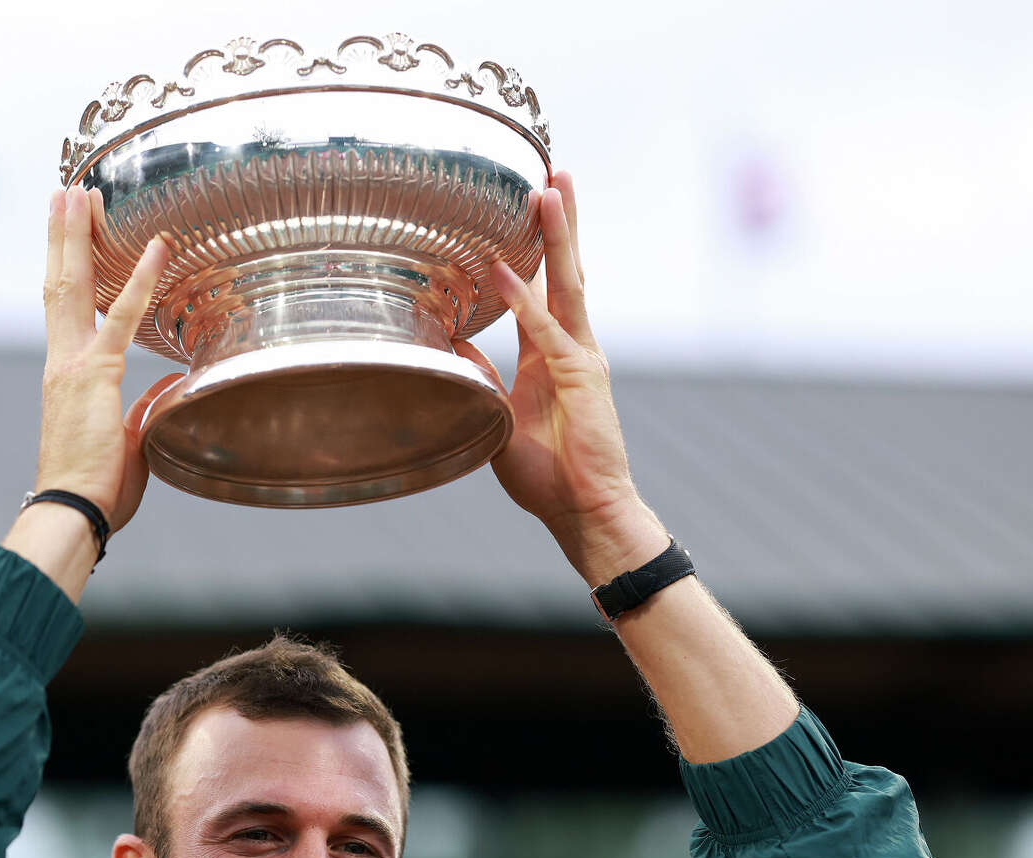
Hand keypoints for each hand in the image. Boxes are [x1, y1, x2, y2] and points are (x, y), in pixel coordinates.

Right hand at [39, 186, 179, 532]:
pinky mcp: (95, 375)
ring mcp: (73, 365)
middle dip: (62, 235)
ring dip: (78, 237)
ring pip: (74, 287)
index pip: (64, 310)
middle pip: (58, 285)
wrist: (72, 510)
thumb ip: (140, 410)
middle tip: (66, 192)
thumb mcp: (128, 443)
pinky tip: (157, 247)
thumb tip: (164, 389)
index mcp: (66, 376)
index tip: (68, 233)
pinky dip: (141, 279)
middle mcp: (61, 362)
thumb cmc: (96, 489)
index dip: (65, 267)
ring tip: (81, 193)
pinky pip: (122, 317)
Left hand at [461, 170, 666, 583]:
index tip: (529, 210)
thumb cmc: (548, 475)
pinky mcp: (579, 375)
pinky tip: (507, 266)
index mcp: (551, 356)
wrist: (583, 509)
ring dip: (556, 236)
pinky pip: (545, 330)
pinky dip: (525, 298)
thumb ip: (479, 380)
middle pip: (564, 272)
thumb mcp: (497, 419)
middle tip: (553, 172)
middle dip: (560, 223)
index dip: (536, 250)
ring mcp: (579, 357)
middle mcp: (570, 347)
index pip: (543, 289)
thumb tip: (449, 348)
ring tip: (549, 189)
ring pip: (566, 284)